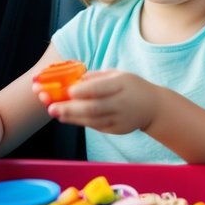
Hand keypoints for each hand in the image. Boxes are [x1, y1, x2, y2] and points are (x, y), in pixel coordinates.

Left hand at [41, 70, 159, 134]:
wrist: (154, 107)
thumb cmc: (131, 87)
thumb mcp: (118, 75)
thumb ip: (97, 77)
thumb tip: (73, 81)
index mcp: (123, 84)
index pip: (101, 88)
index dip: (83, 91)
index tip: (68, 90)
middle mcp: (122, 103)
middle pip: (93, 108)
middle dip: (70, 108)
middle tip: (51, 107)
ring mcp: (120, 119)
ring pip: (91, 120)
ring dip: (70, 116)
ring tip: (54, 112)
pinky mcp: (117, 130)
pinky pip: (95, 126)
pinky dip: (79, 121)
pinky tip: (67, 117)